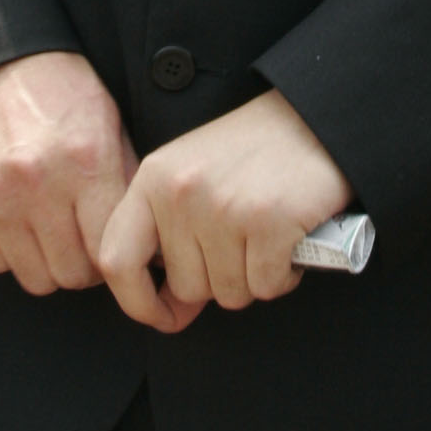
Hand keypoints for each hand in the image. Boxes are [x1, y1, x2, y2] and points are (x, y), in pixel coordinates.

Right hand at [0, 51, 135, 293]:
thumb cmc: (62, 93)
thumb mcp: (109, 123)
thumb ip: (125, 184)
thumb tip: (150, 242)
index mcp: (84, 160)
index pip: (107, 251)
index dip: (114, 256)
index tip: (110, 248)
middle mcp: (37, 182)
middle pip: (70, 274)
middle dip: (82, 266)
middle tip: (81, 243)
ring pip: (34, 278)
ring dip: (46, 263)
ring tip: (50, 233)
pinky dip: (10, 252)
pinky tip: (19, 221)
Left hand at [98, 89, 352, 334]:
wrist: (314, 116)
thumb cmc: (252, 153)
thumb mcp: (191, 175)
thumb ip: (170, 233)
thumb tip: (169, 312)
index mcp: (153, 178)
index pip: (116, 259)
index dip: (136, 301)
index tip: (164, 314)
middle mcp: (181, 192)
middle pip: (185, 287)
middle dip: (218, 281)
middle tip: (243, 245)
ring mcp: (223, 207)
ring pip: (229, 293)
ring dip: (253, 278)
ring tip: (266, 237)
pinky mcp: (269, 222)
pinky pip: (267, 286)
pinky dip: (283, 276)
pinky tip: (290, 242)